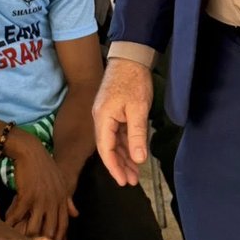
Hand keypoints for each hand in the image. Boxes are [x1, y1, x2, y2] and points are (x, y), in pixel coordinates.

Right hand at [4, 132, 73, 239]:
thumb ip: (68, 199)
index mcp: (62, 200)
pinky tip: (6, 231)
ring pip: (34, 226)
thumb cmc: (45, 166)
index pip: (63, 226)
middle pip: (50, 230)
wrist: (31, 151)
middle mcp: (54, 202)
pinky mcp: (27, 196)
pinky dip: (12, 225)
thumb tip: (76, 214)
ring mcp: (41, 199)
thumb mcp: (61, 182)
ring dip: (26, 239)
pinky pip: (19, 216)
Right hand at [92, 57, 151, 185]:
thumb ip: (137, 135)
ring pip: (114, 142)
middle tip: (133, 181)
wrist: (130, 57)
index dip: (114, 167)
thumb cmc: (133, 81)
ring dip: (124, 157)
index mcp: (103, 119)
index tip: (124, 182)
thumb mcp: (138, 109)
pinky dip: (127, 144)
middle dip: (120, 166)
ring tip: (136, 173)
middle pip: (109, 148)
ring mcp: (107, 115)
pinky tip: (135, 154)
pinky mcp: (114, 111)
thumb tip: (138, 159)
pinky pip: (119, 133)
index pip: (106, 149)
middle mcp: (101, 119)